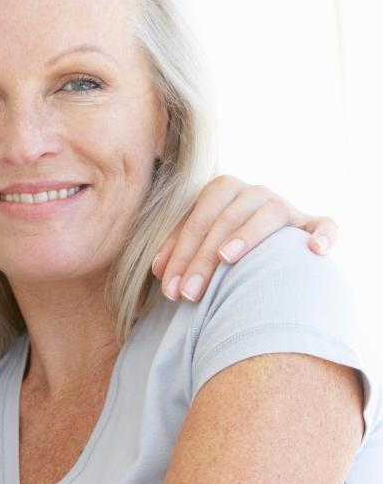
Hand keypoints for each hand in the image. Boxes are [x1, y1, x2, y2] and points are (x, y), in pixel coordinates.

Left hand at [152, 175, 337, 301]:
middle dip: (202, 258)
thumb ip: (178, 251)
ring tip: (226, 259)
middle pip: (226, 218)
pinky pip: (325, 224)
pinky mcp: (314, 224)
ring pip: (269, 213)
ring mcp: (287, 207)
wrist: (268, 249)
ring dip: (247, 234)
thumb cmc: (223, 247)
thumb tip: (158, 270)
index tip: (169, 289)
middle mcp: (255, 193)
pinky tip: (314, 250)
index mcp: (223, 190)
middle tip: (188, 294)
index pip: (197, 218)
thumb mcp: (197, 244)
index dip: (180, 253)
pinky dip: (324, 234)